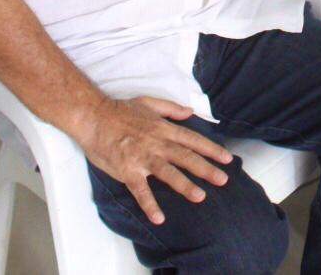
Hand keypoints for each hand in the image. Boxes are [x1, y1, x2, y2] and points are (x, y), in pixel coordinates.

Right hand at [78, 96, 232, 224]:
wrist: (93, 118)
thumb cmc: (120, 110)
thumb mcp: (148, 102)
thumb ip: (171, 108)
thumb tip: (190, 112)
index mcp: (163, 129)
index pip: (192, 140)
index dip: (211, 149)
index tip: (227, 158)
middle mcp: (157, 143)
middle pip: (185, 157)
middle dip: (206, 169)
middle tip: (223, 179)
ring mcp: (142, 158)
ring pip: (168, 172)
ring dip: (184, 185)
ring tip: (200, 197)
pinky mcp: (127, 170)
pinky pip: (140, 190)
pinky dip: (149, 204)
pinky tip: (159, 218)